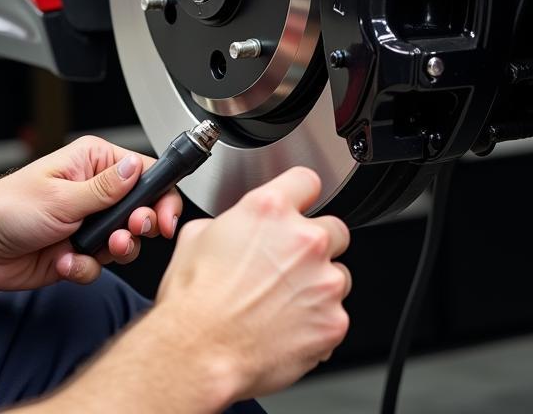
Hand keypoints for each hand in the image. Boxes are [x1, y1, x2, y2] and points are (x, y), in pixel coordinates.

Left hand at [0, 136, 182, 290]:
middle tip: (127, 234)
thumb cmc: (7, 208)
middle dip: (138, 228)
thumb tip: (135, 168)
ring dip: (113, 251)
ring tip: (97, 249)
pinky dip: (85, 267)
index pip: (144, 173)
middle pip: (142, 210)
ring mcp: (88, 223)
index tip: (164, 219)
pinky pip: (101, 265)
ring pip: (126, 242)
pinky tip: (64, 259)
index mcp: (93, 163)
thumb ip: (105, 188)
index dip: (161, 197)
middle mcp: (95, 191)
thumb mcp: (61, 196)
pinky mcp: (79, 251)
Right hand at [154, 167, 351, 399]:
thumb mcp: (197, 236)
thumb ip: (230, 222)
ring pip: (338, 275)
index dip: (301, 195)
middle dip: (315, 245)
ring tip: (283, 303)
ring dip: (318, 285)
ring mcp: (323, 282)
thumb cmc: (194, 299)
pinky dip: (317, 322)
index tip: (300, 205)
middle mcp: (303, 240)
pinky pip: (335, 316)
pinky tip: (286, 329)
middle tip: (288, 265)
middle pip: (334, 229)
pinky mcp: (333, 321)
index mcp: (270, 210)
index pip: (307, 182)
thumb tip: (235, 228)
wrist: (198, 351)